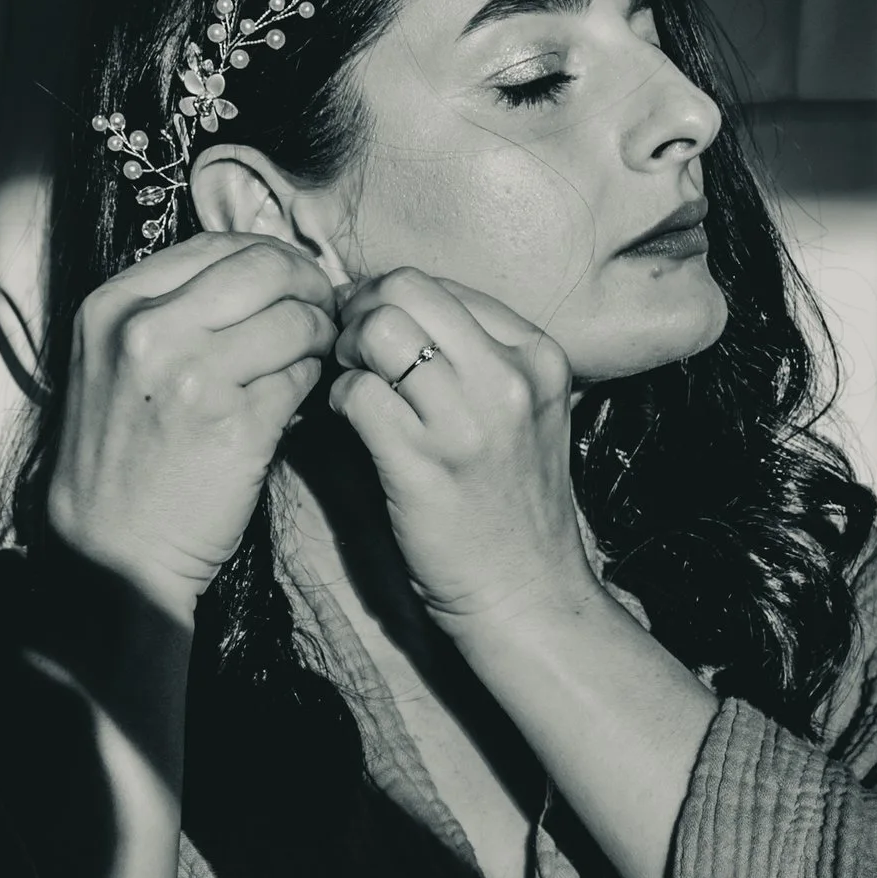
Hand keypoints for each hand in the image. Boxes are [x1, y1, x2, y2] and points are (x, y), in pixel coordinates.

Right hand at [46, 234, 339, 613]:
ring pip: (294, 321)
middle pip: (263, 270)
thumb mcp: (114, 363)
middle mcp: (147, 331)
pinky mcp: (235, 426)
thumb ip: (170, 310)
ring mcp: (192, 377)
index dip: (269, 257)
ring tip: (317, 357)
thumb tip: (259, 273)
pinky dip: (312, 384)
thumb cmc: (122, 457)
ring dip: (319, 336)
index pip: (216, 246)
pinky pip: (302, 378)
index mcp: (114, 306)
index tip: (291, 280)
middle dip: (308, 285)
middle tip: (325, 310)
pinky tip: (300, 400)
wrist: (112, 551)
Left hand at [328, 270, 596, 641]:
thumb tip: (393, 309)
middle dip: (360, 309)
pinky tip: (347, 420)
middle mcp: (509, 378)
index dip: (392, 298)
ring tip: (350, 381)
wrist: (527, 592)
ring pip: (377, 330)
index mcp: (538, 356)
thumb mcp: (523, 413)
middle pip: (406, 289)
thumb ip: (478, 357)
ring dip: (346, 349)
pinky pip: (357, 392)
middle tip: (348, 348)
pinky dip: (338, 398)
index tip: (372, 328)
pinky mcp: (424, 464)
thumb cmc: (512, 505)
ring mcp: (468, 421)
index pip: (443, 285)